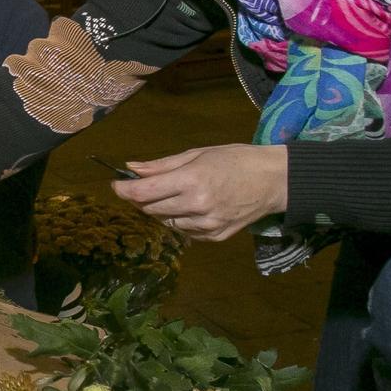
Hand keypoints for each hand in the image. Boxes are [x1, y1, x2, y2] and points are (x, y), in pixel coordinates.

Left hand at [113, 144, 287, 241]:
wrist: (274, 181)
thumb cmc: (236, 160)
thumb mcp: (198, 154)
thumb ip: (162, 165)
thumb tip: (131, 168)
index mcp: (192, 180)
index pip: (145, 192)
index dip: (124, 190)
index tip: (116, 185)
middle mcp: (197, 206)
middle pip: (151, 209)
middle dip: (140, 199)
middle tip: (142, 188)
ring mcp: (206, 224)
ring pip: (166, 222)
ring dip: (160, 210)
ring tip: (174, 195)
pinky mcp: (214, 236)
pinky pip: (184, 232)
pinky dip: (179, 220)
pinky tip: (190, 207)